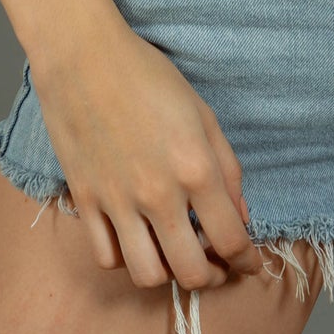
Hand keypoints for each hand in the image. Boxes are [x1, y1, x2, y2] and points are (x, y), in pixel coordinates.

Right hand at [29, 12, 266, 292]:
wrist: (84, 56)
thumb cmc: (148, 75)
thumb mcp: (203, 114)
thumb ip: (227, 168)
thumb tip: (240, 215)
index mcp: (196, 169)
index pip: (231, 240)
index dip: (247, 260)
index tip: (249, 263)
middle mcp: (158, 194)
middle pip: (191, 272)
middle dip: (213, 277)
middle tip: (216, 266)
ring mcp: (118, 202)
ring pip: (147, 276)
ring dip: (168, 275)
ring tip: (175, 257)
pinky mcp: (85, 201)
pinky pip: (106, 256)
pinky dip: (125, 258)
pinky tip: (137, 240)